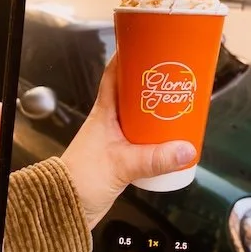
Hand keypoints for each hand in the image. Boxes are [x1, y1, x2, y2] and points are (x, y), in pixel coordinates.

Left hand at [1, 56, 195, 231]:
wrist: (65, 208)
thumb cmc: (78, 181)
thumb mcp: (121, 165)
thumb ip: (155, 158)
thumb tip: (185, 149)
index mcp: (103, 113)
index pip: (116, 73)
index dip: (132, 55)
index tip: (151, 43)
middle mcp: (109, 121)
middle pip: (136, 93)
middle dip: (157, 84)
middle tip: (179, 77)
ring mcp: (116, 138)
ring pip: (143, 115)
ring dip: (161, 111)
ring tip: (183, 106)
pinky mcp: (122, 155)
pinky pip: (145, 138)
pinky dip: (160, 135)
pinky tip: (173, 140)